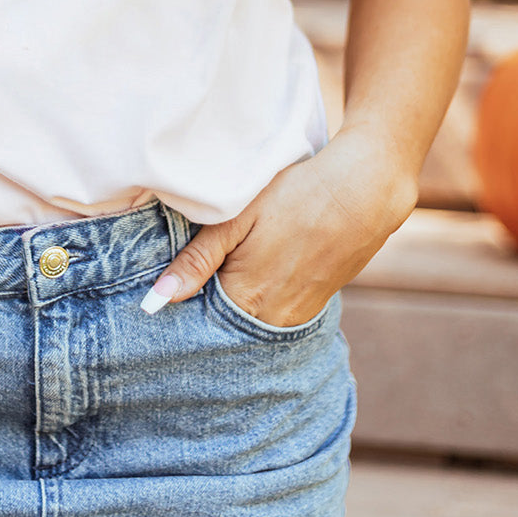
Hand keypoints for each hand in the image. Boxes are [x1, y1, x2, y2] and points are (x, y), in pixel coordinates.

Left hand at [140, 126, 418, 324]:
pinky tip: (263, 267)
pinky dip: (263, 298)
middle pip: (226, 326)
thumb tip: (154, 302)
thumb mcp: (236, 219)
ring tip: (232, 265)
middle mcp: (272, 320)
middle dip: (208, 306)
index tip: (168, 286)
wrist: (363, 191)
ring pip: (252, 319)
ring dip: (237, 301)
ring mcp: (299, 316)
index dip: (184, 303)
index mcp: (245, 301)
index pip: (199, 323)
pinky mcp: (317, 305)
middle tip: (196, 274)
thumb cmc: (295, 196)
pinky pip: (277, 313)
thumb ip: (196, 261)